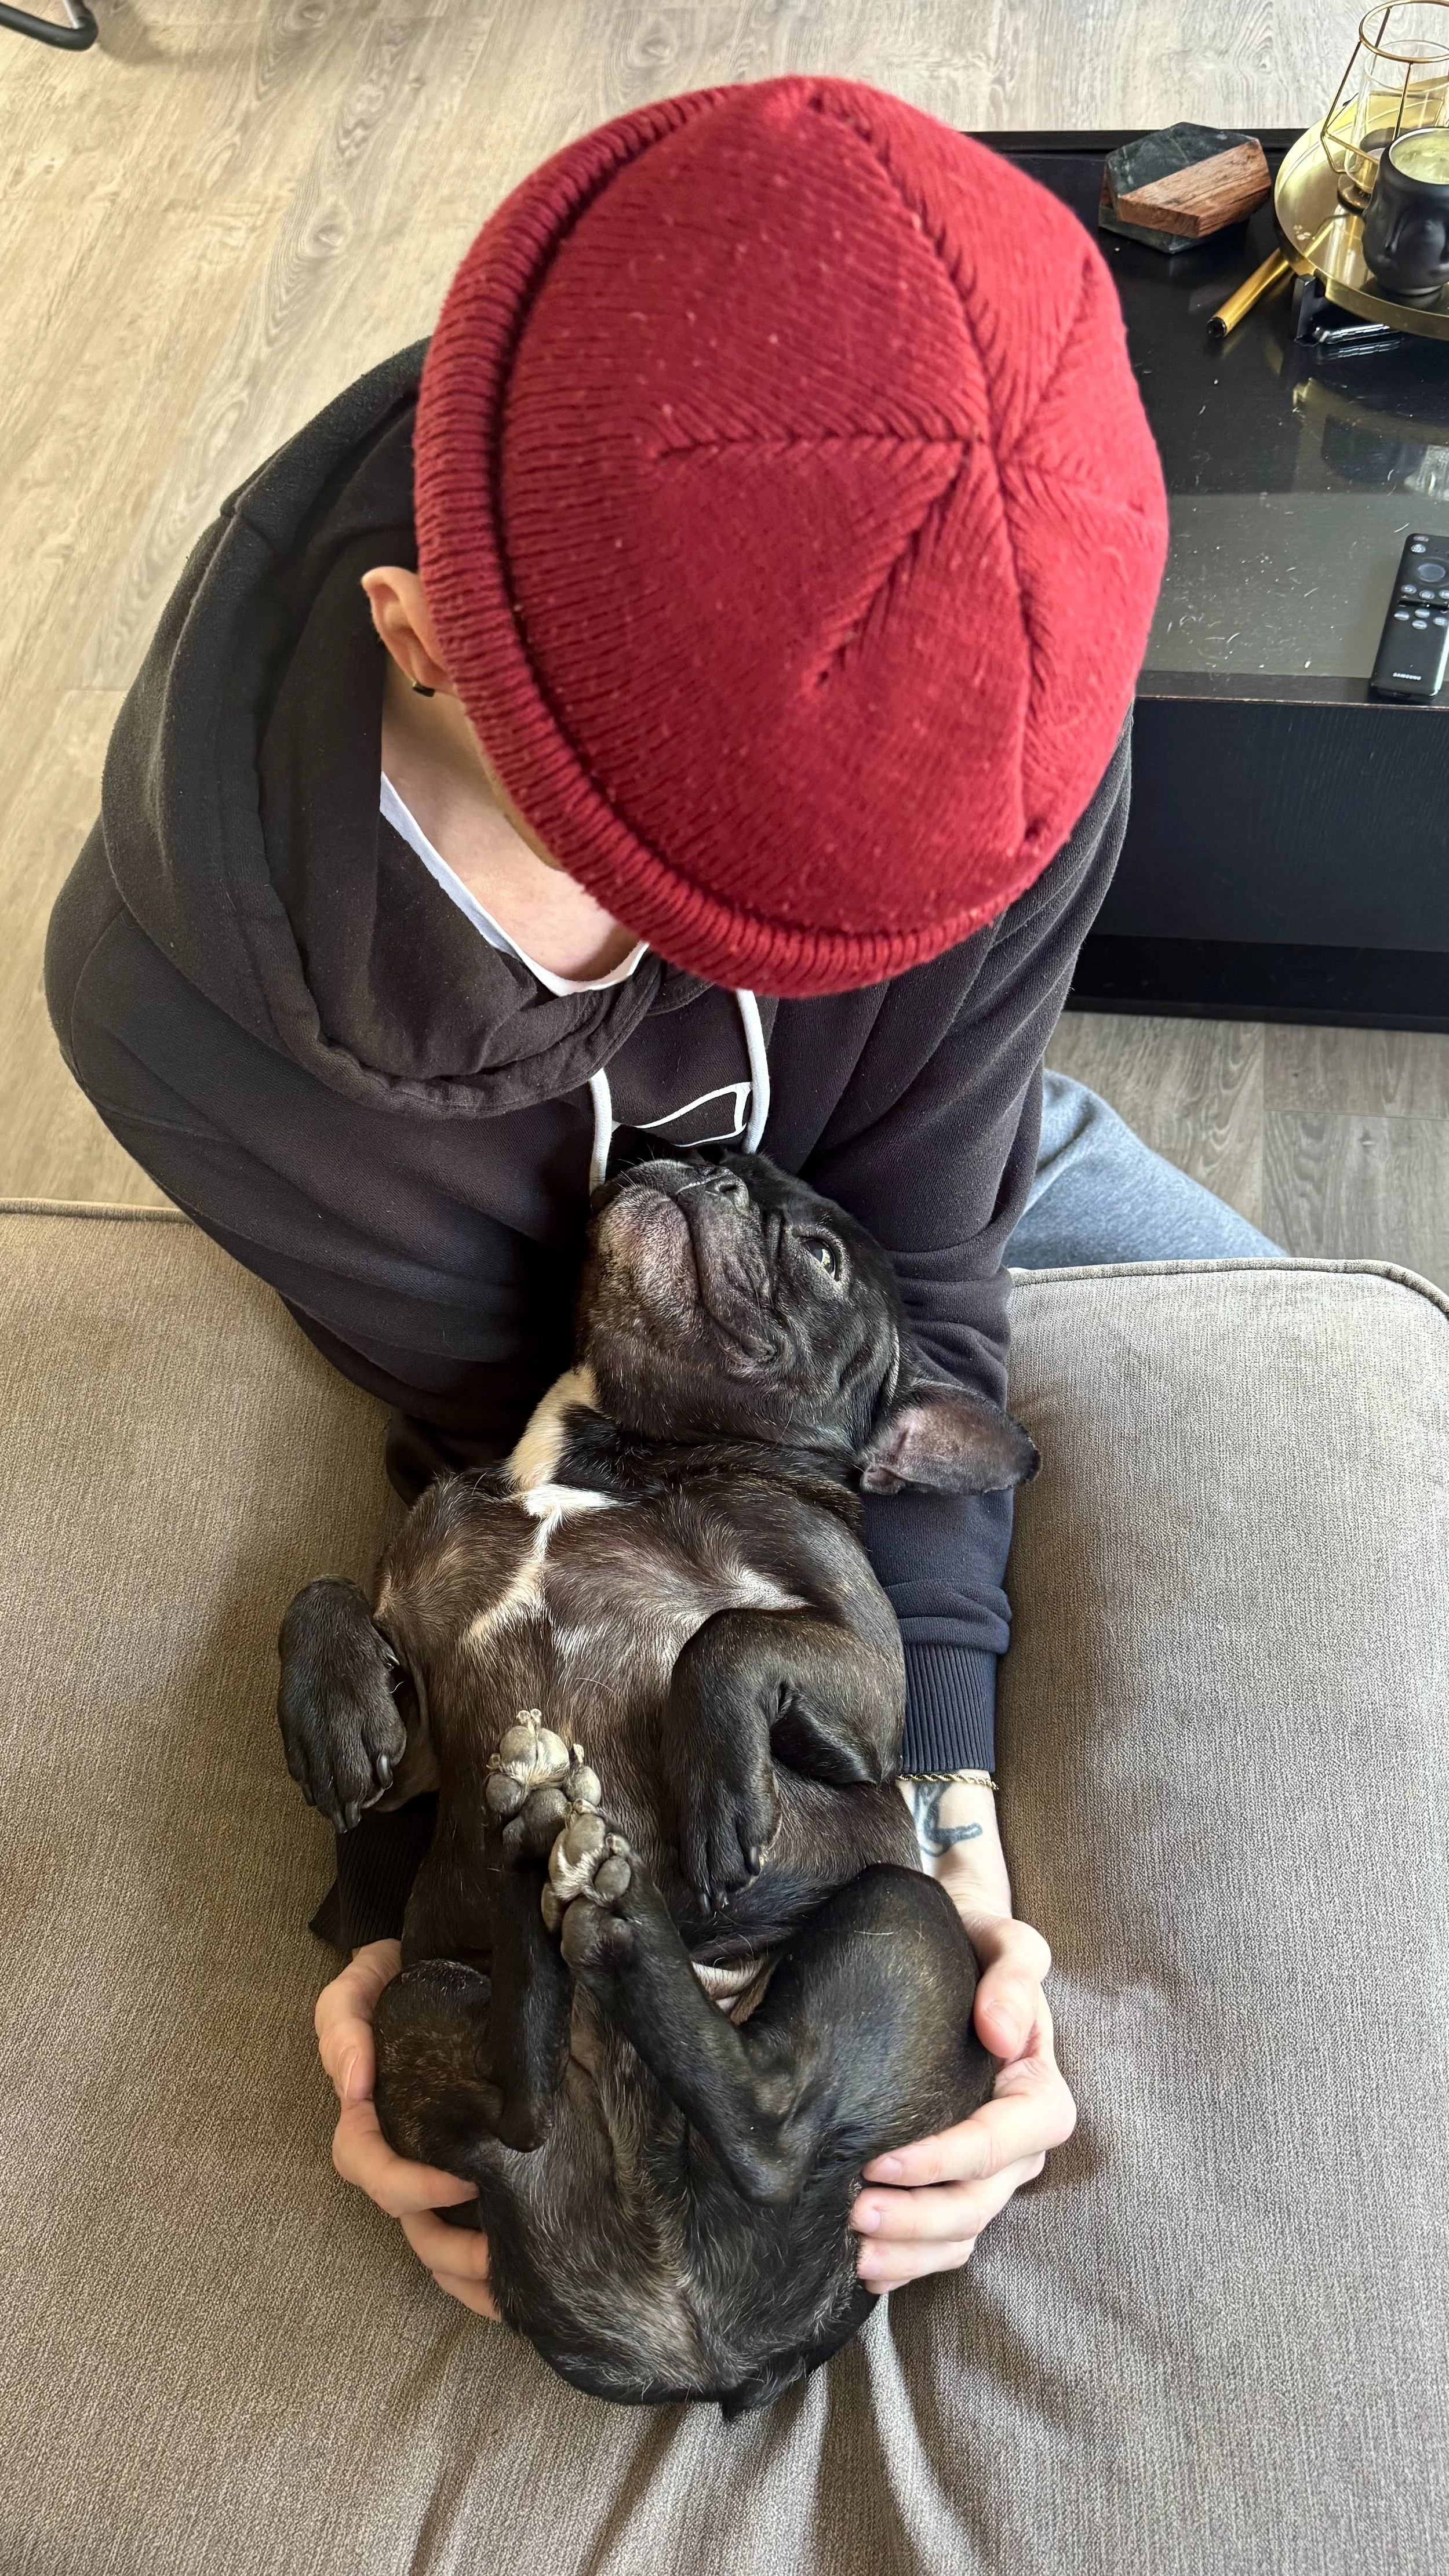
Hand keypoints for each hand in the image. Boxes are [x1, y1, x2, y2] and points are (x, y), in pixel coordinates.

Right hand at [315, 1939, 499, 2319]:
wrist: (451, 1950)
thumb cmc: (400, 1973)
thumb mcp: (362, 1980)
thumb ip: (344, 2021)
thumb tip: (353, 2086)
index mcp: (372, 2111)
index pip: (369, 2165)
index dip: (408, 2184)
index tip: (459, 2181)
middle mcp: (401, 2144)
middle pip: (406, 2218)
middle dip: (448, 2246)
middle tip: (499, 2251)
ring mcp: (436, 2159)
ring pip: (435, 2240)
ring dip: (468, 2271)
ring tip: (515, 2283)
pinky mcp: (477, 2164)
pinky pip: (470, 2230)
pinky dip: (484, 2272)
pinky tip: (519, 2290)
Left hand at [849, 1781, 1076, 2290]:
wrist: (952, 1955)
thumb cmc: (974, 1944)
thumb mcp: (1003, 1939)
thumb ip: (1016, 1973)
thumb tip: (1002, 2032)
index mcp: (1037, 2089)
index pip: (1003, 2141)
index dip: (947, 2160)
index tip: (881, 2162)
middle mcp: (1020, 2143)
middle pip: (980, 2202)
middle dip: (919, 2218)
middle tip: (853, 2214)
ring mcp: (991, 2172)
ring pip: (963, 2233)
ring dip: (911, 2251)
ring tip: (853, 2250)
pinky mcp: (958, 2185)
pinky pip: (946, 2243)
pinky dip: (911, 2262)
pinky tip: (867, 2267)